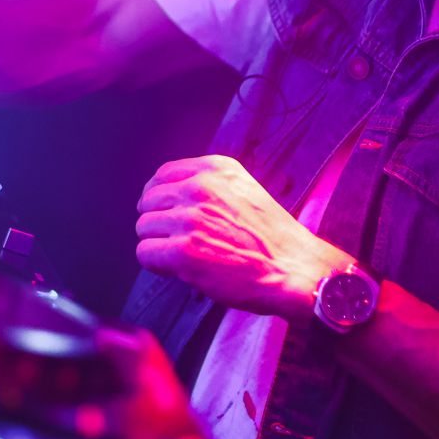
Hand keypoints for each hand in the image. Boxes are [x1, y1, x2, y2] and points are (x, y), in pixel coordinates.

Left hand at [135, 155, 353, 320]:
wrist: (294, 268)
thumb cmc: (271, 238)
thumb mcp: (243, 191)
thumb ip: (210, 187)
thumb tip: (170, 195)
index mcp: (215, 169)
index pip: (163, 175)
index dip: (157, 196)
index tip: (162, 211)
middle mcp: (200, 188)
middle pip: (149, 201)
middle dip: (158, 222)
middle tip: (176, 240)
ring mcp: (190, 219)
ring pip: (144, 227)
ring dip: (158, 243)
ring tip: (183, 255)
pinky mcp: (184, 251)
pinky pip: (146, 253)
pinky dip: (156, 264)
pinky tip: (178, 269)